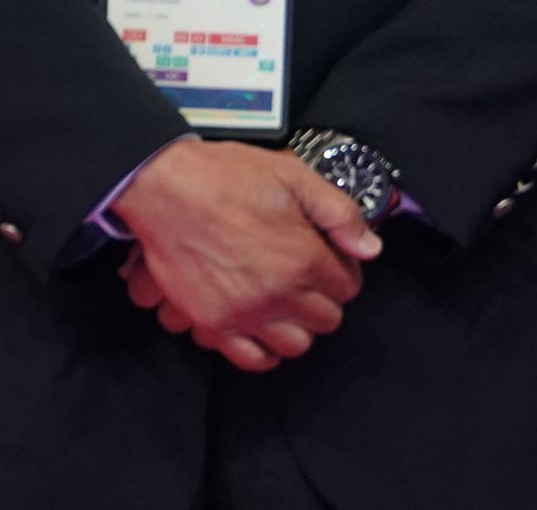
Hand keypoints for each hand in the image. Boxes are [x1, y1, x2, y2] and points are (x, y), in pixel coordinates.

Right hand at [112, 137, 380, 371]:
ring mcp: (244, 313)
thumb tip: (370, 248)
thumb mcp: (295, 178)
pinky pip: (250, 359)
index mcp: (303, 257)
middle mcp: (277, 293)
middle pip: (326, 320)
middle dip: (326, 300)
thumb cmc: (229, 177)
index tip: (332, 260)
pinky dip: (263, 350)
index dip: (344, 271)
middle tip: (312, 281)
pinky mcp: (212, 323)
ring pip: (295, 346)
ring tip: (289, 304)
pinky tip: (263, 328)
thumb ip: (339, 214)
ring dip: (298, 327)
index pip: (348, 287)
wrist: (166, 189)